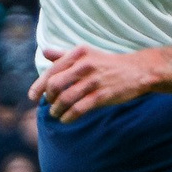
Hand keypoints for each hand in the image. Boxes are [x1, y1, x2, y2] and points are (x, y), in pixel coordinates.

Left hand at [30, 45, 160, 120]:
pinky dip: (69, 116)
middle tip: (50, 104)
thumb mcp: (87, 53)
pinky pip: (79, 109)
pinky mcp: (102, 95)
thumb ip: (64, 54)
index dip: (38, 85)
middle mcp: (84, 66)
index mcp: (78, 54)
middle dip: (49, 98)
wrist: (138, 70)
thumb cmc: (109, 63)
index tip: (32, 96)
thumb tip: (44, 51)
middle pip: (55, 85)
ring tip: (56, 114)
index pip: (51, 71)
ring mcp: (93, 81)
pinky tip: (66, 119)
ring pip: (65, 99)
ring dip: (57, 110)